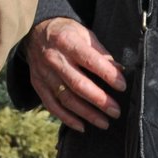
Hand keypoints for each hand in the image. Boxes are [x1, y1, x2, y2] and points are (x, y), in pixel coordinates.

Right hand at [24, 16, 125, 131]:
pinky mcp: (37, 83)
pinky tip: (81, 126)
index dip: (107, 74)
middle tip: (116, 111)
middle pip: (77, 84)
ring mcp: (44, 73)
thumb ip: (101, 52)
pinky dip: (66, 117)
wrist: (35, 32)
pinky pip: (51, 104)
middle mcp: (54, 58)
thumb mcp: (84, 34)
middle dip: (99, 100)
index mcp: (67, 42)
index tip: (122, 86)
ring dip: (86, 113)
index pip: (90, 60)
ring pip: (65, 98)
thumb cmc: (66, 33)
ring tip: (104, 123)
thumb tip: (120, 70)